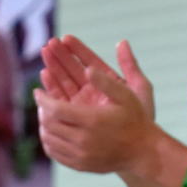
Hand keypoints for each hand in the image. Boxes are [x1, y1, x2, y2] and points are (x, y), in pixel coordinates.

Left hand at [35, 36, 155, 172]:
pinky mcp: (80, 166)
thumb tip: (87, 67)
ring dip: (42, 125)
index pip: (55, 109)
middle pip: (49, 124)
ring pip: (49, 140)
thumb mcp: (126, 96)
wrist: (143, 152)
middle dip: (41, 110)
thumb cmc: (135, 120)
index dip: (42, 99)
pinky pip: (55, 153)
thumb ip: (106, 81)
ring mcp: (81, 156)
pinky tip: (51, 131)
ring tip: (45, 114)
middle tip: (41, 101)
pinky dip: (48, 141)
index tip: (37, 91)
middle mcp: (84, 140)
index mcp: (92, 121)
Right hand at [39, 35, 153, 116]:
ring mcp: (82, 104)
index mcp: (108, 82)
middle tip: (50, 43)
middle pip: (73, 70)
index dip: (78, 49)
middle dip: (61, 56)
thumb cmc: (142, 119)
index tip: (66, 38)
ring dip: (54, 68)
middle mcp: (93, 91)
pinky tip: (45, 74)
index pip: (90, 61)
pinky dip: (53, 87)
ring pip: (65, 82)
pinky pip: (61, 99)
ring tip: (45, 54)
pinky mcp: (74, 116)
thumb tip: (122, 42)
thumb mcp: (140, 90)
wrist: (136, 147)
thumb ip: (131, 66)